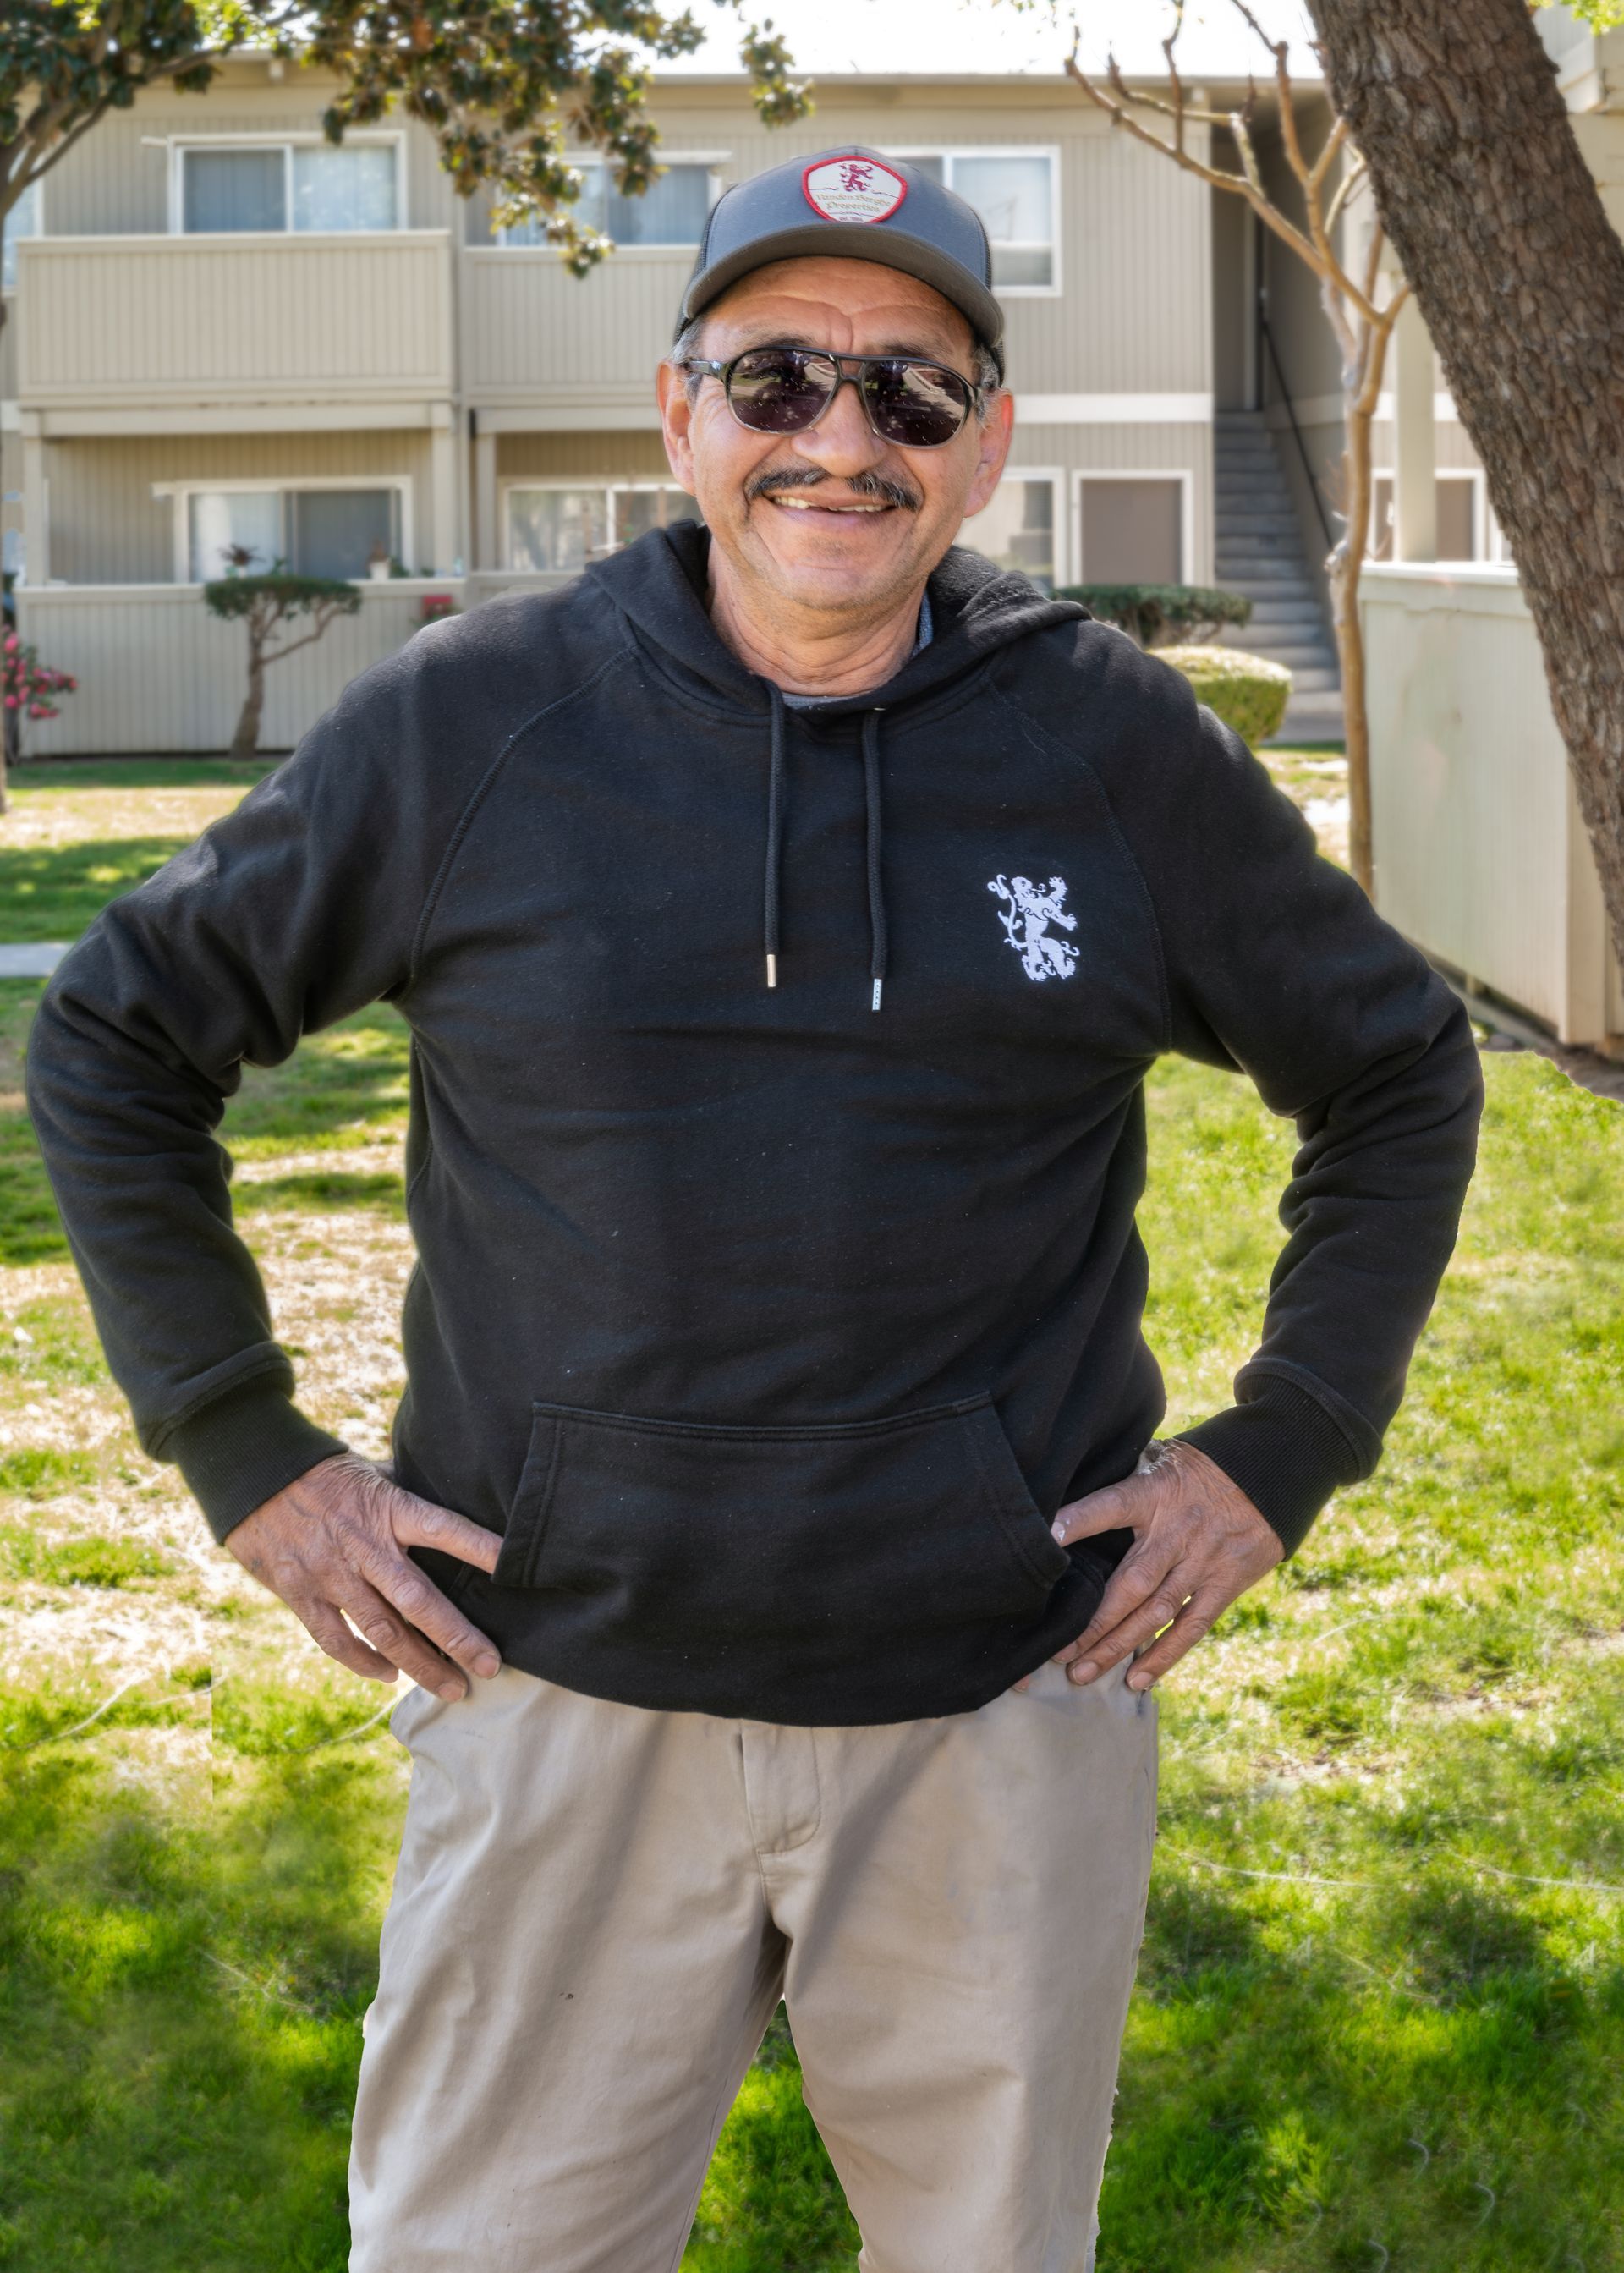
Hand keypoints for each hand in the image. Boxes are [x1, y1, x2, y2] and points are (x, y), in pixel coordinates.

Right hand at [226, 1452, 502, 1700]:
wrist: (254, 1476)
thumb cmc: (326, 1473)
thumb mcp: (374, 1474)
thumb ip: (408, 1500)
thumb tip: (456, 1504)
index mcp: (388, 1509)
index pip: (445, 1529)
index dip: (481, 1548)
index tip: (517, 1569)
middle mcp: (363, 1547)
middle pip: (419, 1601)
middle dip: (458, 1638)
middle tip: (491, 1666)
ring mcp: (330, 1575)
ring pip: (382, 1632)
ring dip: (420, 1664)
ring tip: (453, 1687)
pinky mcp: (299, 1594)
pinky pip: (336, 1640)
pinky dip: (364, 1662)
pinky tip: (389, 1675)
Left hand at [1024, 1438, 1282, 1694]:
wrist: (1268, 1475)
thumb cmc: (1199, 1466)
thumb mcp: (1160, 1457)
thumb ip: (1124, 1474)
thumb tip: (1074, 1478)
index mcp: (1154, 1495)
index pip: (1111, 1506)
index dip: (1078, 1521)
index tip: (1046, 1538)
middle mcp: (1175, 1533)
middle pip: (1130, 1584)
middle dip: (1093, 1622)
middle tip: (1059, 1651)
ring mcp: (1201, 1563)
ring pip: (1155, 1613)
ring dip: (1118, 1646)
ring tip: (1082, 1673)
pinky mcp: (1224, 1584)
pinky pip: (1192, 1627)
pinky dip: (1165, 1655)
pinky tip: (1137, 1679)